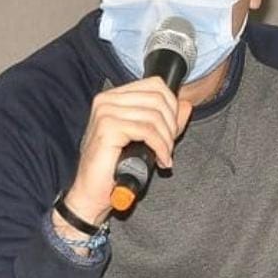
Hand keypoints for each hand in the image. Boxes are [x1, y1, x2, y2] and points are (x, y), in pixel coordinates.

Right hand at [62, 78, 192, 227]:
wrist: (91, 192)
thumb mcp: (145, 139)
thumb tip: (186, 105)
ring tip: (164, 156)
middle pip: (158, 99)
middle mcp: (107, 100)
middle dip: (171, 125)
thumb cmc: (114, 167)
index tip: (172, 129)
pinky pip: (147, 131)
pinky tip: (160, 160)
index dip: (172, 106)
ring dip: (166, 140)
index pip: (155, 85)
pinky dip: (160, 147)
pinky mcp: (108, 128)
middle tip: (169, 146)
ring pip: (154, 116)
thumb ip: (165, 120)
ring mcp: (105, 113)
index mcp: (113, 97)